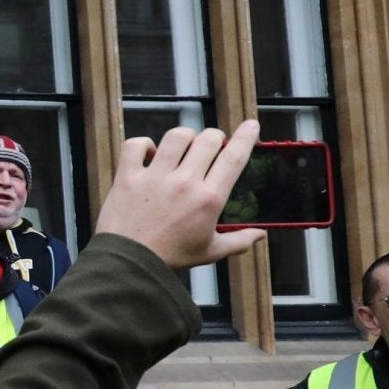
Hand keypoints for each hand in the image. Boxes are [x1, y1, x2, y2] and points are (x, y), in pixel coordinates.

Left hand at [94, 122, 266, 271]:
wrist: (129, 263)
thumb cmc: (169, 257)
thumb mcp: (210, 252)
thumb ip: (238, 241)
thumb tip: (260, 235)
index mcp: (209, 199)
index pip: (234, 158)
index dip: (245, 137)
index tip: (251, 125)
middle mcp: (184, 182)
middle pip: (208, 139)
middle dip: (214, 137)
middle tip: (210, 146)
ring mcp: (155, 177)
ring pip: (176, 136)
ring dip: (184, 137)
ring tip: (183, 147)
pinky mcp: (128, 176)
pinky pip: (135, 144)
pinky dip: (143, 144)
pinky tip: (149, 153)